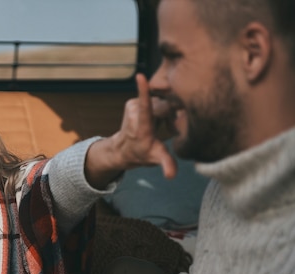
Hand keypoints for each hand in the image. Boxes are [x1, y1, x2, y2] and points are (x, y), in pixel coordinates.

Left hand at [84, 73, 176, 187]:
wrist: (123, 150)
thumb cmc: (141, 153)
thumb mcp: (155, 158)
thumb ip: (166, 164)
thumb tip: (171, 176)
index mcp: (141, 124)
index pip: (144, 106)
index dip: (144, 91)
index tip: (140, 77)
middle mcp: (135, 112)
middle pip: (162, 104)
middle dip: (170, 113)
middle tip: (169, 127)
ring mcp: (133, 104)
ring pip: (159, 101)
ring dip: (165, 111)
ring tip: (161, 125)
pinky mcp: (132, 100)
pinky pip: (153, 100)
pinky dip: (158, 108)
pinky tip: (156, 118)